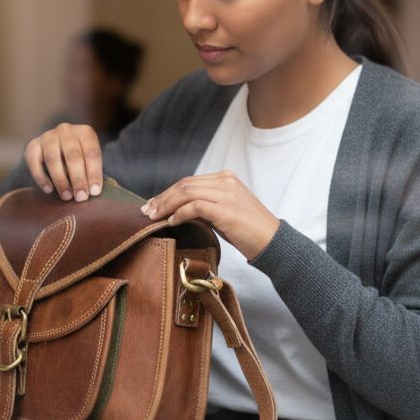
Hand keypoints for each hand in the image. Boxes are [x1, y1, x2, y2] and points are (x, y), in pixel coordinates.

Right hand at [25, 123, 102, 201]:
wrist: (58, 149)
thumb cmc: (79, 159)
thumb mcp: (89, 160)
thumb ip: (91, 173)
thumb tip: (92, 191)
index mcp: (85, 132)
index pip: (91, 153)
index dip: (94, 173)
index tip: (94, 192)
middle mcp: (66, 130)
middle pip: (72, 155)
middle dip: (78, 179)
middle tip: (81, 197)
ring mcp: (48, 136)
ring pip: (53, 159)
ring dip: (60, 180)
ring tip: (67, 196)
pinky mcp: (33, 145)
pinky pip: (34, 162)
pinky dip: (41, 177)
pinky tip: (49, 190)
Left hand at [140, 170, 279, 260]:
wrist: (272, 242)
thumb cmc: (248, 231)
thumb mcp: (225, 211)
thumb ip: (205, 205)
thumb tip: (176, 210)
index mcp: (225, 178)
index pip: (189, 181)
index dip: (167, 192)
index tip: (153, 204)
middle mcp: (226, 181)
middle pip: (184, 185)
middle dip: (162, 198)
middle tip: (146, 211)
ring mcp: (226, 194)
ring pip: (186, 193)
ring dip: (166, 205)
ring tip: (154, 217)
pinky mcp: (226, 209)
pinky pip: (195, 207)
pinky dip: (179, 214)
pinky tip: (171, 222)